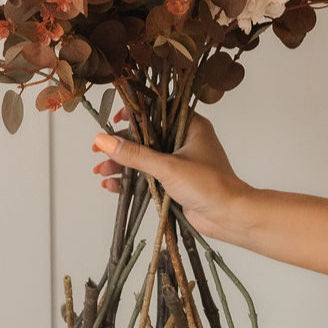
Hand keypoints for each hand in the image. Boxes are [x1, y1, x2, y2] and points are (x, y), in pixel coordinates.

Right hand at [92, 112, 252, 243]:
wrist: (229, 217)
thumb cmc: (208, 185)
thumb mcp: (167, 166)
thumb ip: (135, 154)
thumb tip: (103, 140)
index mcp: (189, 125)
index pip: (157, 110)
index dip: (133, 113)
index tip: (114, 120)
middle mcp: (184, 140)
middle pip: (146, 135)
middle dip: (121, 145)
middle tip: (98, 149)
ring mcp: (179, 161)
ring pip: (144, 157)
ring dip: (122, 163)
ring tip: (100, 171)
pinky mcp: (174, 181)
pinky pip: (147, 176)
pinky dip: (131, 179)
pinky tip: (111, 185)